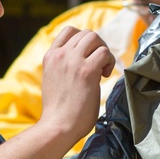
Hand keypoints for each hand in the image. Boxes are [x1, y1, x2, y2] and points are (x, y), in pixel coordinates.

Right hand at [40, 26, 114, 142]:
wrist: (57, 127)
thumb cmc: (58, 112)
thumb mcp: (54, 80)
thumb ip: (63, 68)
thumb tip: (82, 64)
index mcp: (50, 57)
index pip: (69, 31)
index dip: (84, 40)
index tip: (88, 57)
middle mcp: (60, 55)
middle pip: (86, 33)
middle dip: (97, 47)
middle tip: (99, 66)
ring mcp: (72, 61)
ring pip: (94, 38)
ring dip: (104, 52)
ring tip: (102, 71)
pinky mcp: (86, 71)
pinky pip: (104, 53)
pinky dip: (109, 61)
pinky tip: (104, 76)